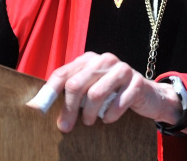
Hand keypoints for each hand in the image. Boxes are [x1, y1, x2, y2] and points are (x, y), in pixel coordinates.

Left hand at [27, 52, 184, 133]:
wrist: (148, 97)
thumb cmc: (112, 95)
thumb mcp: (89, 90)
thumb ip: (68, 93)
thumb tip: (38, 107)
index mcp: (89, 59)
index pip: (62, 74)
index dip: (48, 93)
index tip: (38, 111)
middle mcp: (104, 59)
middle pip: (76, 84)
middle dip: (68, 109)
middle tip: (66, 127)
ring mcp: (122, 68)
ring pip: (95, 94)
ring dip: (89, 114)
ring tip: (90, 121)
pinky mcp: (137, 81)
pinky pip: (117, 103)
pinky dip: (110, 115)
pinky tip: (109, 119)